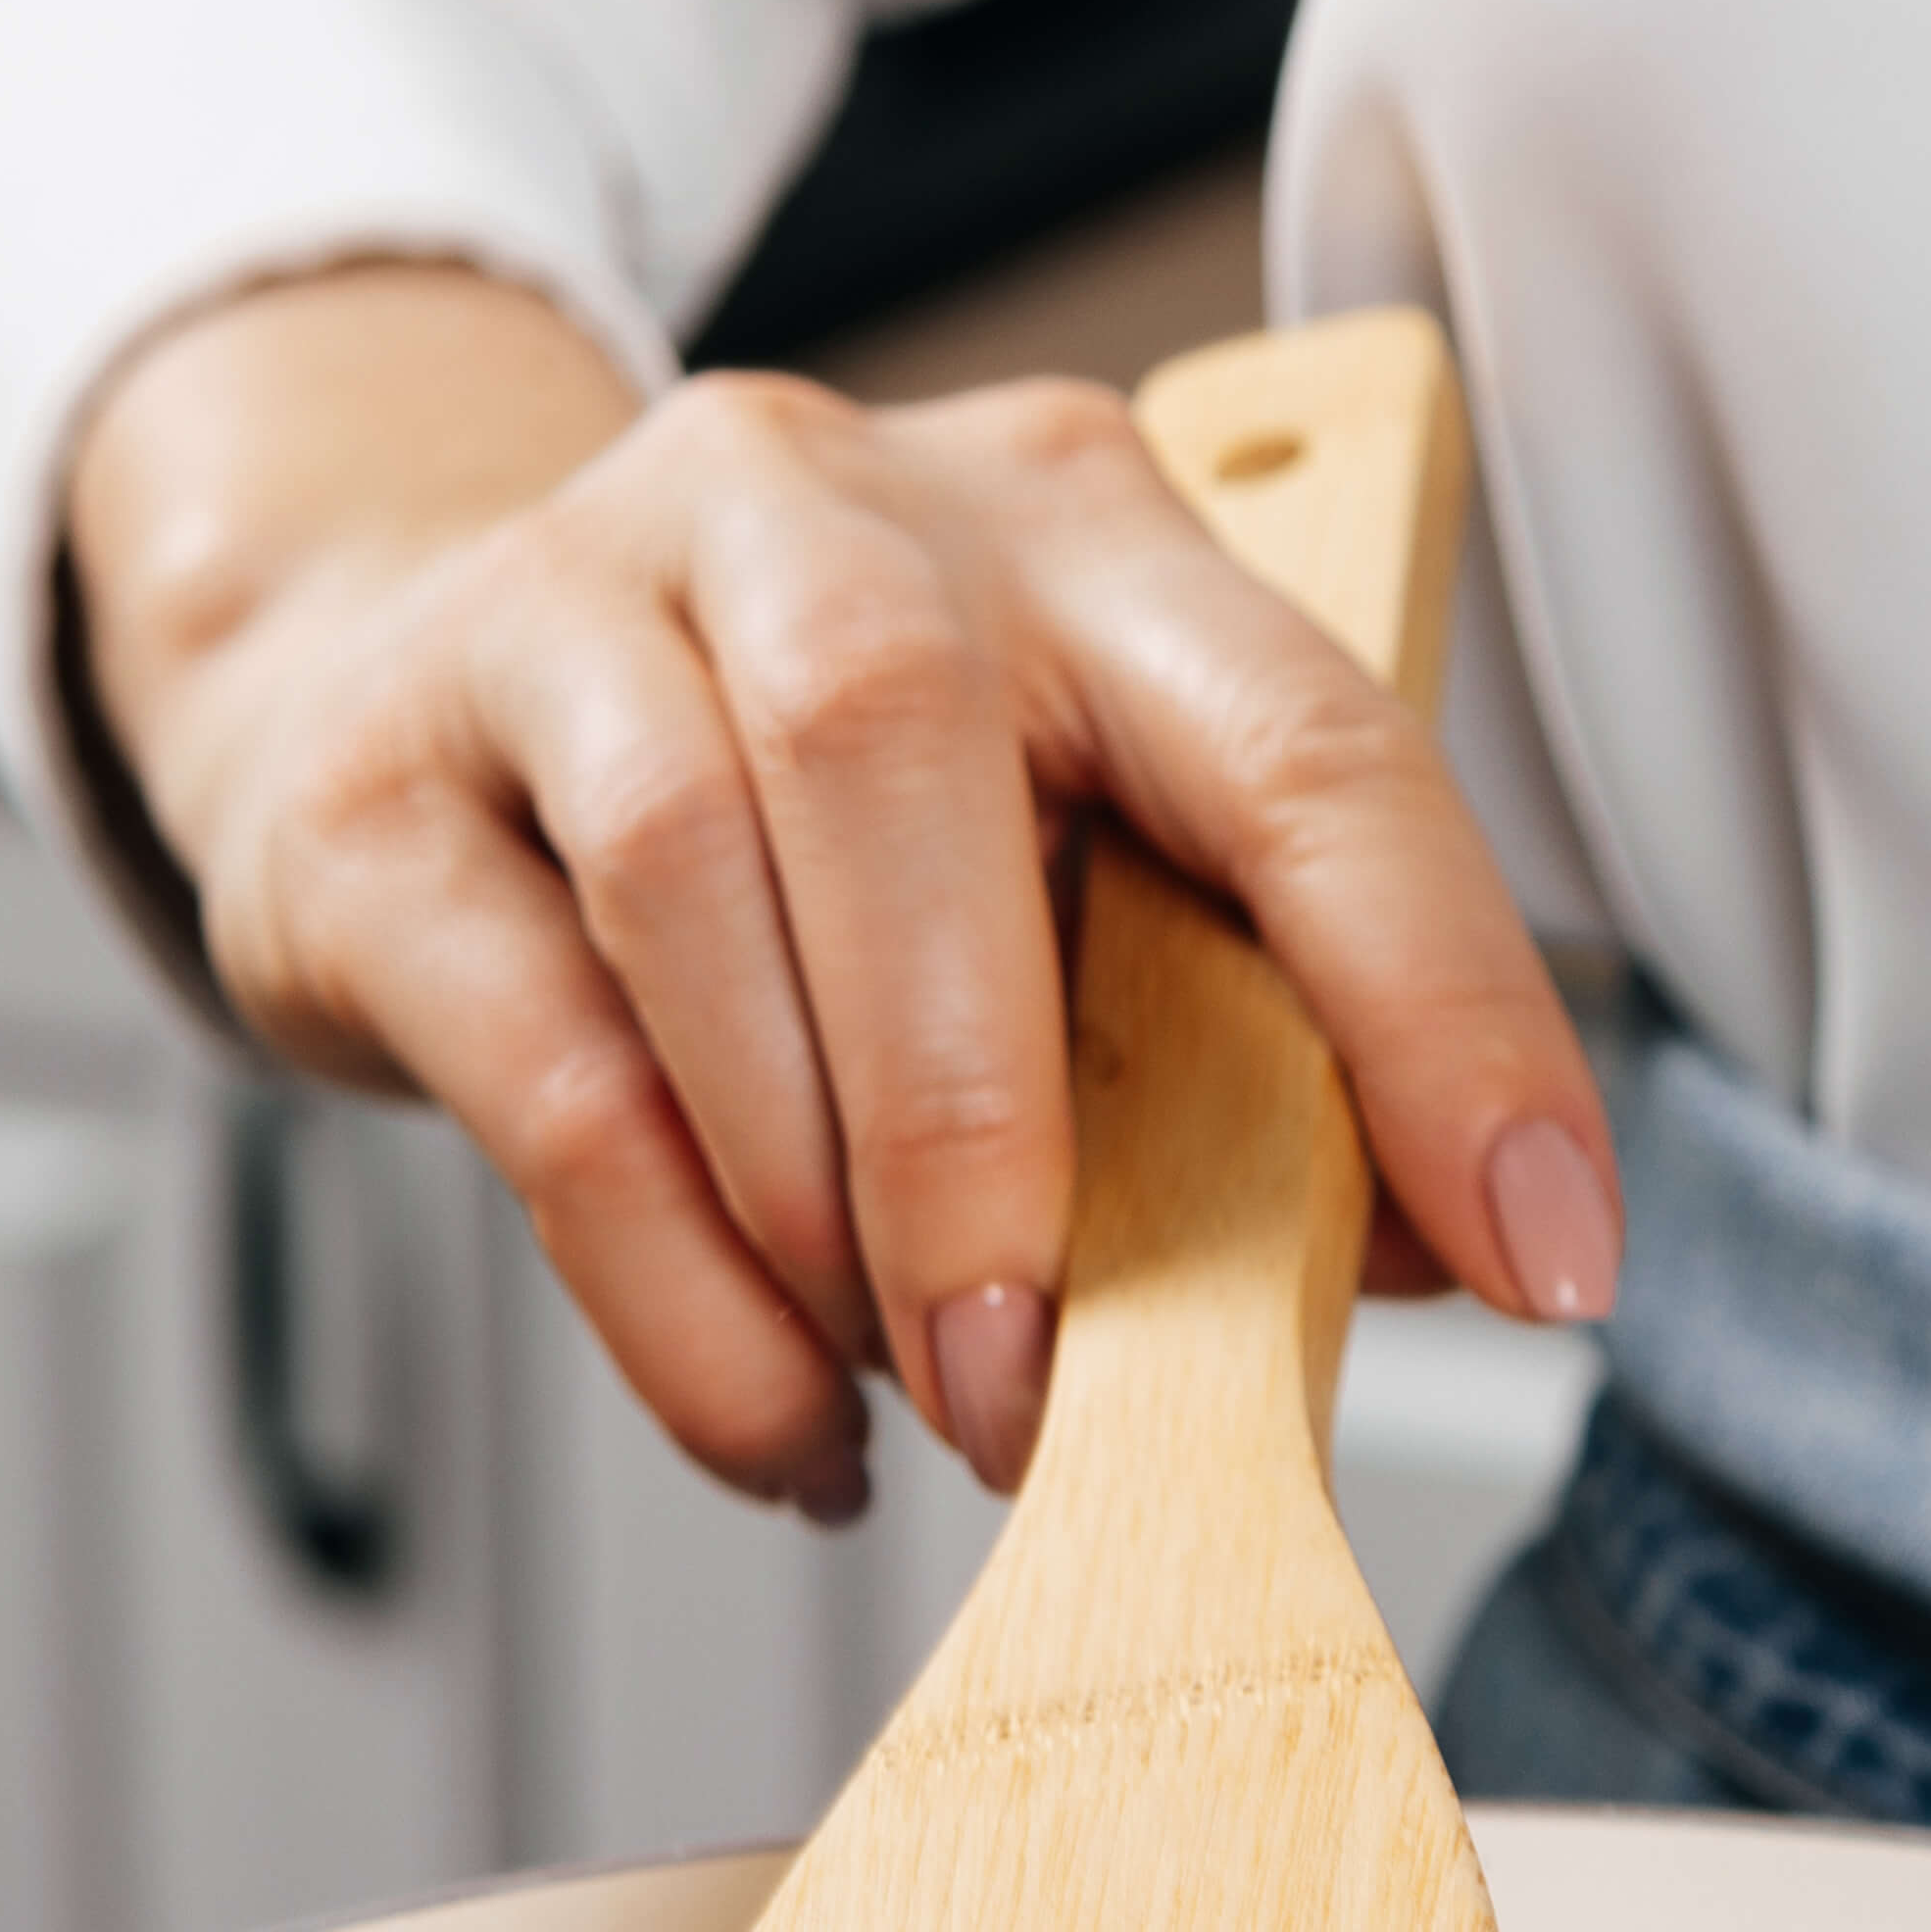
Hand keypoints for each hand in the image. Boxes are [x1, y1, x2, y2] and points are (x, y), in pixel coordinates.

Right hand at [64, 264, 1617, 1517]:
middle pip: (900, 755)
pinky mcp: (383, 790)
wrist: (420, 715)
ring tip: (910, 1395)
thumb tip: (1438, 1260)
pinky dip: (676, 1295)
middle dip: (993, 1128)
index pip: (1308, 745)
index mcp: (1081, 530)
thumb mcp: (1077, 882)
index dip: (1445, 1009)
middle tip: (1041, 1398)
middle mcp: (822, 507)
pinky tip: (780, 1424)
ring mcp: (570, 607)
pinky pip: (546, 1060)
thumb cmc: (829, 846)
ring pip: (691, 883)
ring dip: (821, 1203)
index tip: (1547, 1261)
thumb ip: (1254, 1043)